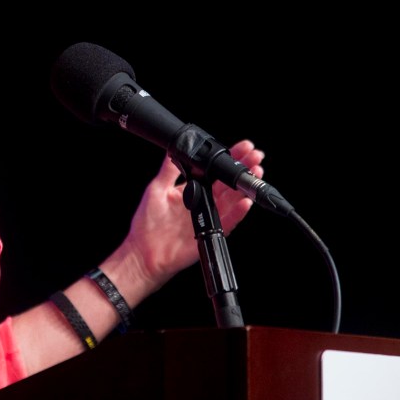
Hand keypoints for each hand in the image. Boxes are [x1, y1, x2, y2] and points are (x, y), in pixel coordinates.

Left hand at [121, 139, 262, 291]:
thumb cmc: (147, 224)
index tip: (242, 148)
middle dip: (243, 169)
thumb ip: (169, 170)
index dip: (227, 159)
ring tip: (254, 174)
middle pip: (227, 183)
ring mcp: (208, 217)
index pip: (214, 171)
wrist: (143, 252)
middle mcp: (203, 202)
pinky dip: (238, 213)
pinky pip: (228, 222)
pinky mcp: (210, 232)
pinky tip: (245, 202)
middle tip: (256, 156)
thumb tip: (174, 148)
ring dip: (244, 188)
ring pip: (232, 200)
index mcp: (192, 189)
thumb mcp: (157, 190)